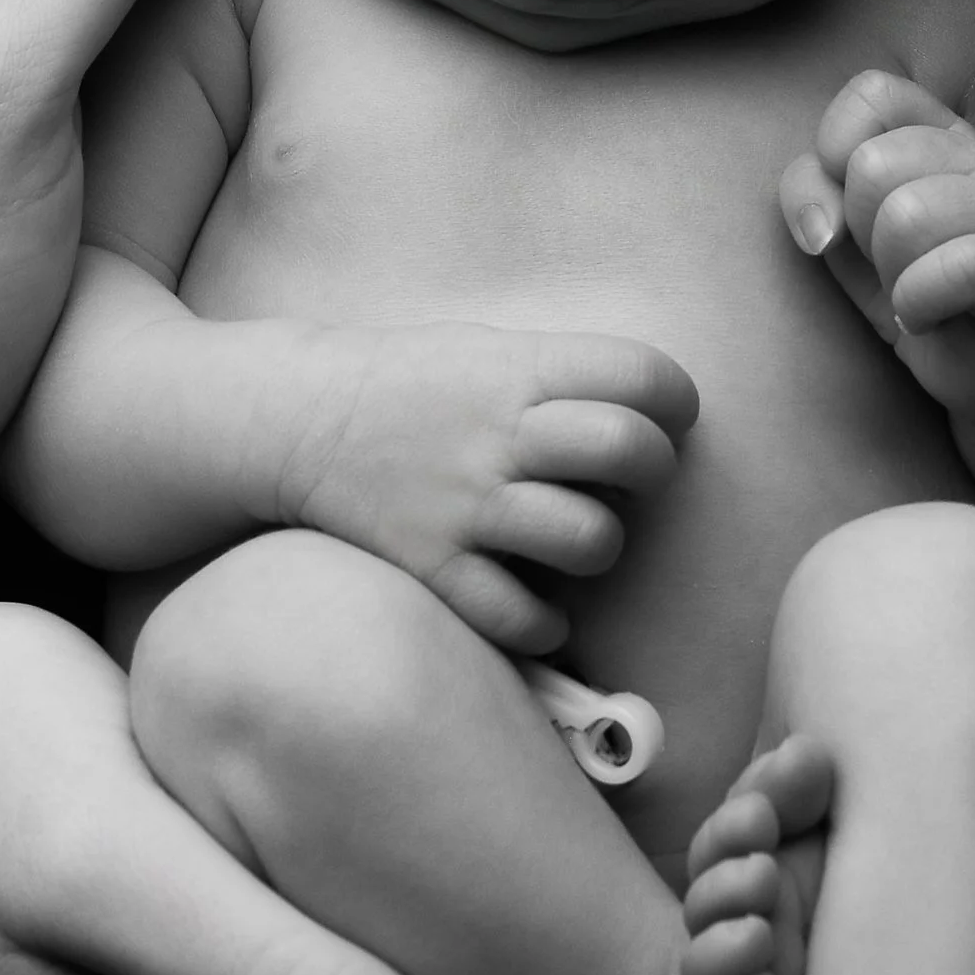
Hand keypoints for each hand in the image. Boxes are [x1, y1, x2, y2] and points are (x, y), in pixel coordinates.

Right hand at [272, 323, 700, 656]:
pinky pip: (522, 617)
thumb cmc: (413, 387)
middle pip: (630, 450)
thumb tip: (658, 416)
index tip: (667, 421)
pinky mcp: (432, 566)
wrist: (299, 421)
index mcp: (518, 370)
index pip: (642, 376)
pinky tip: (535, 606)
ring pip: (591, 539)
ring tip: (573, 540)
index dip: (676, 403)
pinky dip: (543, 623)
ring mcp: (466, 504)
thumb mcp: (489, 352)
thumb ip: (564, 377)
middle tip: (629, 482)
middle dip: (654, 470)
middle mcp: (498, 436)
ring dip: (597, 545)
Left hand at [781, 70, 974, 428]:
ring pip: (909, 214)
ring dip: (892, 272)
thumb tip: (822, 225)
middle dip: (863, 232)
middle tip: (895, 265)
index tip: (847, 212)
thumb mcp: (840, 239)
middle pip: (875, 163)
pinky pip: (959, 267)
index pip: (873, 95)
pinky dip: (920, 303)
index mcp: (939, 132)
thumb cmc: (910, 292)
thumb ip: (810, 193)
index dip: (833, 154)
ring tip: (916, 291)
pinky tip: (929, 317)